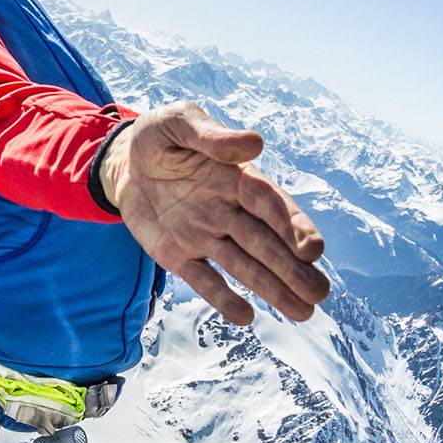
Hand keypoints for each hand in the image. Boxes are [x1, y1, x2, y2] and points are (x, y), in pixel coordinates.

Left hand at [101, 102, 329, 324]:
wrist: (121, 162)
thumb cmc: (158, 138)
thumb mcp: (178, 124)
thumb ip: (212, 136)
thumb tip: (254, 144)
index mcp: (237, 178)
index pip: (270, 204)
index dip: (292, 225)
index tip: (312, 249)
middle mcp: (228, 211)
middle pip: (266, 243)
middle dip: (293, 269)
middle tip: (320, 293)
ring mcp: (205, 235)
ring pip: (244, 266)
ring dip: (273, 289)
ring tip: (303, 313)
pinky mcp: (178, 255)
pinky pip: (203, 280)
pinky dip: (222, 298)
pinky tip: (246, 318)